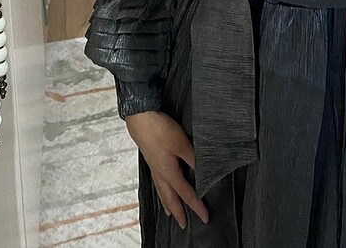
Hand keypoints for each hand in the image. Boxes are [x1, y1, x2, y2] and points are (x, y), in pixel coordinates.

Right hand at [125, 110, 208, 228]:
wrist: (141, 119)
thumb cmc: (159, 130)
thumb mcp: (182, 144)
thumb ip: (193, 158)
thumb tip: (204, 172)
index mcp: (170, 173)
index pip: (186, 194)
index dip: (197, 206)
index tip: (205, 217)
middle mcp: (161, 174)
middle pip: (171, 199)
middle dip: (178, 212)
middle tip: (184, 225)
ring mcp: (155, 168)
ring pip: (162, 192)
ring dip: (168, 204)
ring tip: (170, 213)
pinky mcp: (152, 161)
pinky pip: (158, 183)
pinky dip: (161, 191)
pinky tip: (161, 187)